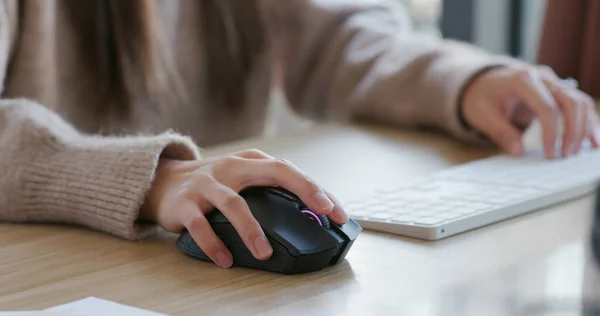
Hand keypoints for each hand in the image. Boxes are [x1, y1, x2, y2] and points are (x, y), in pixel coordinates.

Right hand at [140, 149, 347, 267]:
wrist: (163, 182)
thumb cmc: (215, 184)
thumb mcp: (243, 180)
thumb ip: (269, 191)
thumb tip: (310, 218)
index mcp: (250, 162)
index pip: (289, 170)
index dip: (315, 189)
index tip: (338, 212)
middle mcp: (232, 168)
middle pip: (273, 171)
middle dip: (303, 190)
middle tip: (322, 214)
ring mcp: (207, 184)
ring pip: (233, 203)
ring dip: (251, 230)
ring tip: (264, 252)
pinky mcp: (184, 204)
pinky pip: (200, 225)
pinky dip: (213, 244)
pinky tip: (225, 260)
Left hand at [461, 65, 599, 157]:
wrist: (482, 82)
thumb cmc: (482, 98)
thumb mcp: (484, 115)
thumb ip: (501, 132)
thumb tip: (518, 152)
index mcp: (523, 80)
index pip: (547, 107)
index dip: (552, 133)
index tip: (550, 155)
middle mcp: (543, 77)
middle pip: (571, 101)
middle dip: (573, 131)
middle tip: (566, 156)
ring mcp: (553, 82)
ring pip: (580, 102)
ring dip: (584, 127)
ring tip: (578, 151)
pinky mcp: (557, 91)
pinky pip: (578, 104)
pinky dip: (586, 121)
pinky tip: (591, 141)